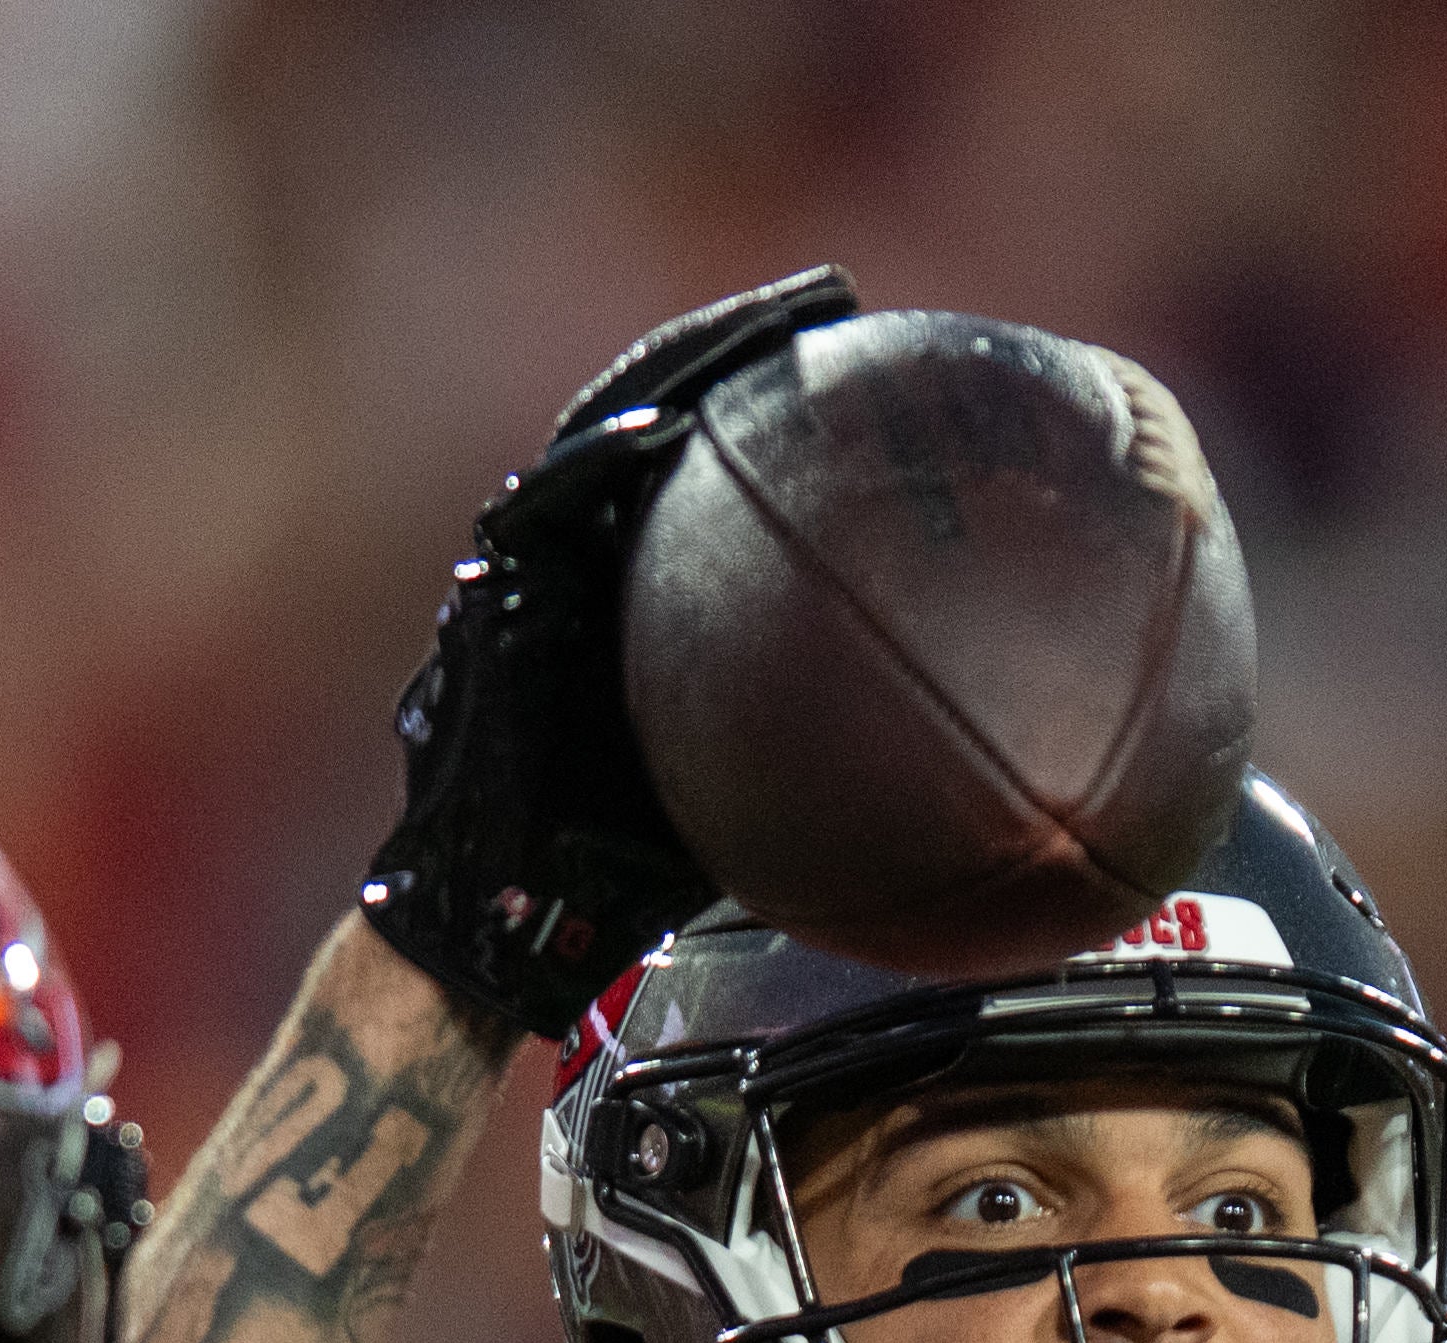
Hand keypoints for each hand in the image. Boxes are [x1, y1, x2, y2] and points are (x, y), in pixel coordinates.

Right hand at [354, 265, 857, 1037]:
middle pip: (667, 420)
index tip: (870, 360)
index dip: (783, 409)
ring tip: (747, 332)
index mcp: (644, 604)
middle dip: (740, 352)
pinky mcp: (487, 612)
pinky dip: (588, 473)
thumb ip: (820, 768)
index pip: (720, 476)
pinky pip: (540, 522)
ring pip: (597, 442)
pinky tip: (648, 437)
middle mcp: (589, 571)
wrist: (498, 936)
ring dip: (668, 374)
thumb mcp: (745, 813)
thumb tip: (959, 778)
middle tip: (831, 303)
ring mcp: (532, 581)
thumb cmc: (615, 889)